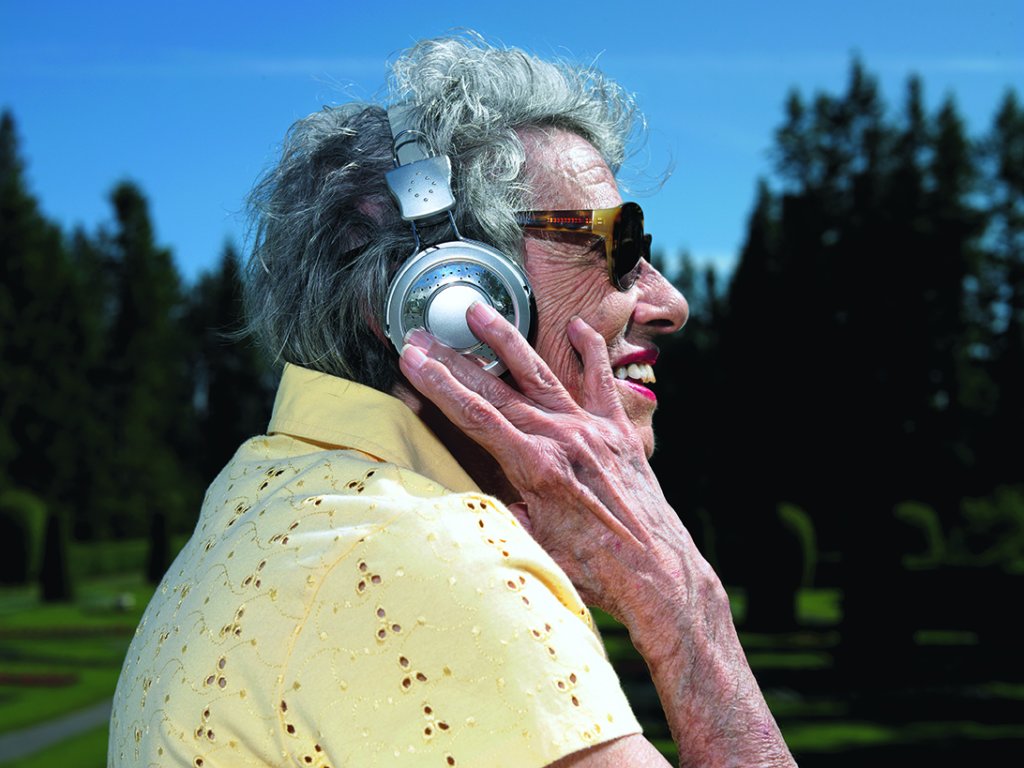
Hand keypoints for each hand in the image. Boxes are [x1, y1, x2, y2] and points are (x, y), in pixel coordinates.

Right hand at [400, 302, 796, 766]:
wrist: (658, 571)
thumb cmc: (595, 569)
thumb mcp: (535, 548)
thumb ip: (502, 513)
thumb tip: (469, 499)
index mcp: (536, 467)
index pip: (475, 416)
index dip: (439, 385)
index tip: (412, 359)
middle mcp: (562, 438)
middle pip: (496, 389)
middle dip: (455, 360)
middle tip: (425, 333)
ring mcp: (592, 429)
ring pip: (541, 374)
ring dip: (507, 341)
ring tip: (479, 312)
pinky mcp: (619, 432)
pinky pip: (601, 381)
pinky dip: (590, 351)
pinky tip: (576, 326)